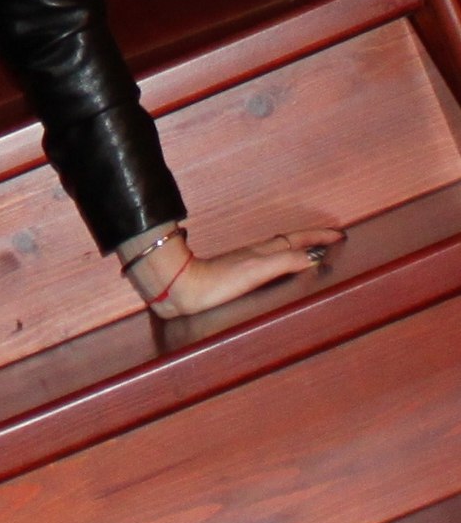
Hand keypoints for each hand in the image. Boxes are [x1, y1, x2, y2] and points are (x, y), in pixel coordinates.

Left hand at [119, 224, 345, 319]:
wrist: (182, 287)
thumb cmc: (217, 282)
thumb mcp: (256, 270)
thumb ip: (284, 261)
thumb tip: (313, 259)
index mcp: (264, 252)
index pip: (298, 240)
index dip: (320, 238)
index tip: (341, 235)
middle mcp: (256, 254)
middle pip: (290, 242)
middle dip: (313, 240)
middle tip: (333, 240)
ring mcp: (245, 263)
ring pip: (280, 251)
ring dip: (300, 249)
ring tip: (315, 252)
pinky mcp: (236, 274)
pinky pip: (269, 263)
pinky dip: (284, 262)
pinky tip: (280, 270)